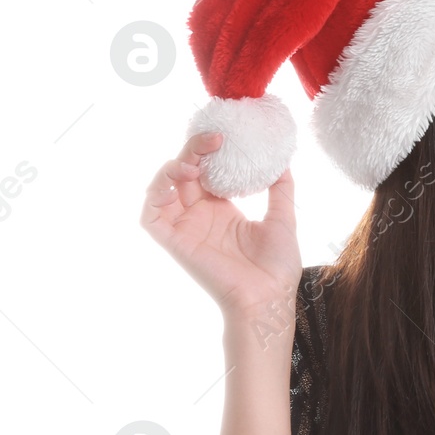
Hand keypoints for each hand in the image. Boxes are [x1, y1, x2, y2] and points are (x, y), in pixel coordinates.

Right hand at [139, 130, 301, 322]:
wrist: (269, 298)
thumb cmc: (277, 267)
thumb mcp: (283, 218)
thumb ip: (281, 189)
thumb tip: (283, 161)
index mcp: (223, 209)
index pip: (206, 170)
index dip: (209, 151)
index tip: (225, 136)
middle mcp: (200, 215)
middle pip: (184, 172)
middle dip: (193, 150)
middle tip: (214, 139)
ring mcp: (186, 227)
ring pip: (162, 189)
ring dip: (171, 170)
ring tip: (193, 164)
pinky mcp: (175, 242)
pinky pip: (151, 216)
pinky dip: (154, 197)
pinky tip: (173, 185)